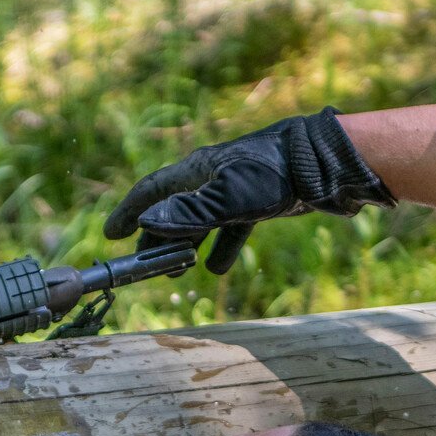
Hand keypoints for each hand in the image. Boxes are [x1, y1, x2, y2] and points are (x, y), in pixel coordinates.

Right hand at [103, 109, 395, 273]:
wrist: (324, 164)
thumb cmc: (274, 175)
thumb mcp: (228, 197)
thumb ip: (189, 212)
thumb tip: (148, 223)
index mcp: (197, 170)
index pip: (152, 191)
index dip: (130, 213)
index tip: (111, 235)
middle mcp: (211, 177)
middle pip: (173, 209)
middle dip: (156, 238)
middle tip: (144, 265)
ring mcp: (235, 188)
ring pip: (199, 221)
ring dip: (185, 246)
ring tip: (176, 272)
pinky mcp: (258, 200)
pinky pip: (229, 227)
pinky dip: (220, 247)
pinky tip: (216, 268)